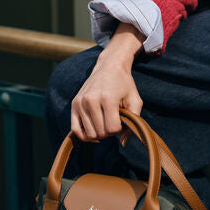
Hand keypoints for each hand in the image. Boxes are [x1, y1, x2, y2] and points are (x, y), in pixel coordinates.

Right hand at [70, 22, 143, 144]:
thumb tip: (123, 142)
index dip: (120, 128)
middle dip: (110, 131)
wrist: (109, 67)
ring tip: (105, 120)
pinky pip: (75, 130)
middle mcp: (91, 100)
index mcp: (108, 99)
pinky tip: (94, 129)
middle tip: (114, 119)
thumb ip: (134, 120)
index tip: (122, 119)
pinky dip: (85, 135)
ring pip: (89, 134)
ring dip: (99, 132)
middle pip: (101, 133)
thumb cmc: (124, 84)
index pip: (113, 129)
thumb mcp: (135, 99)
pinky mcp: (74, 104)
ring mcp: (81, 102)